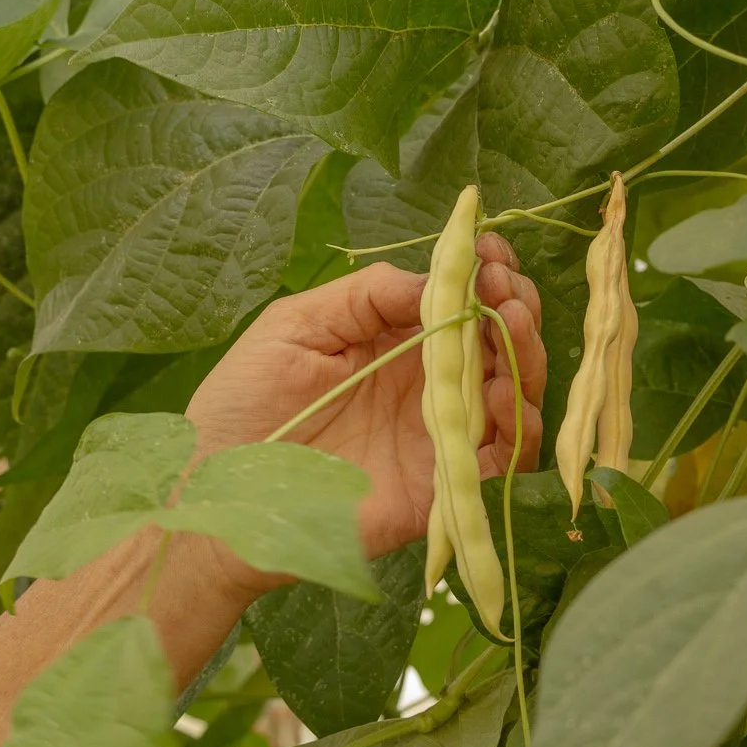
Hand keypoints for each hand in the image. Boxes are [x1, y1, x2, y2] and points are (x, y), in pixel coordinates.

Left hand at [186, 235, 547, 572]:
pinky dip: (519, 429)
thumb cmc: (243, 404)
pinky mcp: (441, 489)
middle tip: (508, 289)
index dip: (486, 274)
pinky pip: (503, 463)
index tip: (494, 251)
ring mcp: (438, 437)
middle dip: (516, 306)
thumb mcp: (296, 325)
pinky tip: (503, 394)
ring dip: (526, 357)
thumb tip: (437, 280)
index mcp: (395, 343)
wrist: (221, 494)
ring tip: (514, 323)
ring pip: (513, 397)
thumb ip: (366, 296)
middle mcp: (427, 387)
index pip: (461, 303)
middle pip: (498, 344)